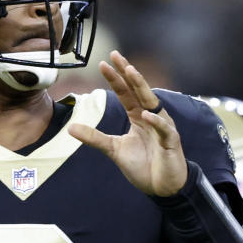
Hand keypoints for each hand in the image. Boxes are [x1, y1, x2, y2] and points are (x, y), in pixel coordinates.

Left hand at [68, 51, 186, 196]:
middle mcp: (151, 116)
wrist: (161, 187)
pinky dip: (156, 122)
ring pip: (152, 102)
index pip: (125, 93)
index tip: (103, 63)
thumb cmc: (143, 166)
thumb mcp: (114, 149)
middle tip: (116, 55)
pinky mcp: (171, 142)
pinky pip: (163, 129)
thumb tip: (71, 128)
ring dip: (142, 87)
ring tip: (131, 72)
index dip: (115, 78)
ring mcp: (162, 127)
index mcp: (138, 116)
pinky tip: (146, 114)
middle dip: (127, 73)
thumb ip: (95, 138)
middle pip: (138, 90)